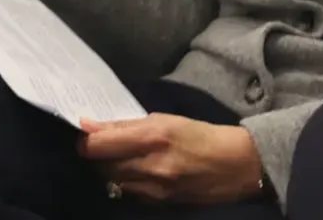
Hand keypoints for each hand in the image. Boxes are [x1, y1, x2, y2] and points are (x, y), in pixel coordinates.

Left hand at [77, 115, 265, 204]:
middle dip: (96, 156)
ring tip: (121, 159)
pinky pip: (128, 193)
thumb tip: (88, 126)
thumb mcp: (166, 120)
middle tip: (104, 147)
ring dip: (109, 170)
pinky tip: (137, 173)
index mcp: (153, 136)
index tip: (85, 135)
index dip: (85, 141)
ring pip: (111, 182)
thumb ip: (126, 125)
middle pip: (99, 166)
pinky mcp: (158, 203)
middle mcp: (150, 165)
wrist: (237, 166)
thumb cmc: (202, 135)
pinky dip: (125, 182)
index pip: (98, 145)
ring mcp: (154, 188)